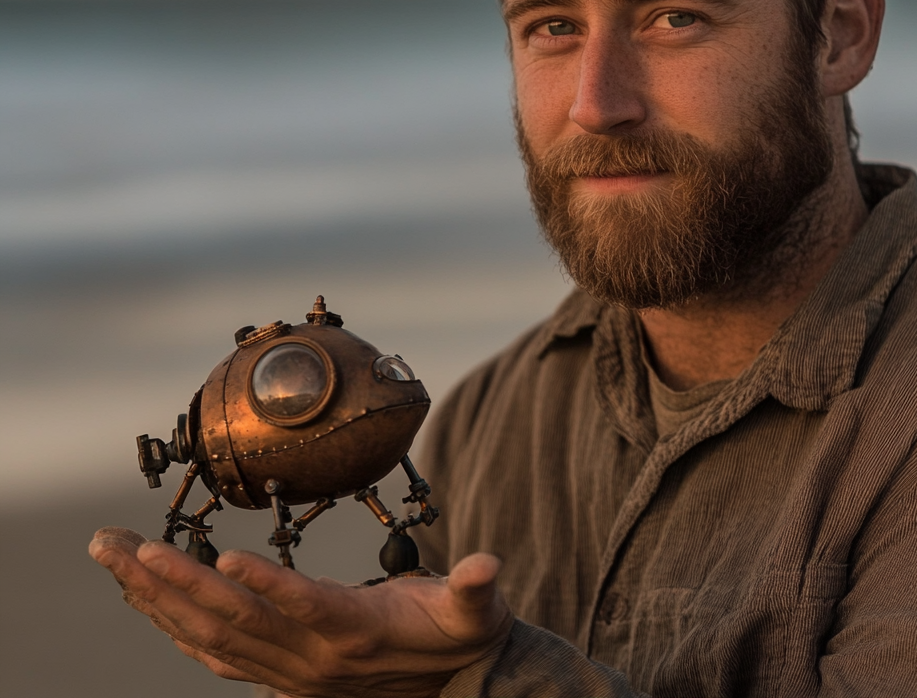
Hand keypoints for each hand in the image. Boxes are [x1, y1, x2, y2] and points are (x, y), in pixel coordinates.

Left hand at [89, 527, 513, 697]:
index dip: (267, 585)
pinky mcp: (276, 672)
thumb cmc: (458, 637)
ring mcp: (287, 671)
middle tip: (121, 546)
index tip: (224, 557)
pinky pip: (214, 652)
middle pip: (233, 620)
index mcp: (356, 634)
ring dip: (158, 598)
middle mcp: (311, 659)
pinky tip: (144, 600)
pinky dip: (174, 625)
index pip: (304, 607)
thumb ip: (475, 590)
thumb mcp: (476, 613)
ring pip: (211, 635)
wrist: (445, 688)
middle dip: (172, 582)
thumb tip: (487, 565)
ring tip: (116, 558)